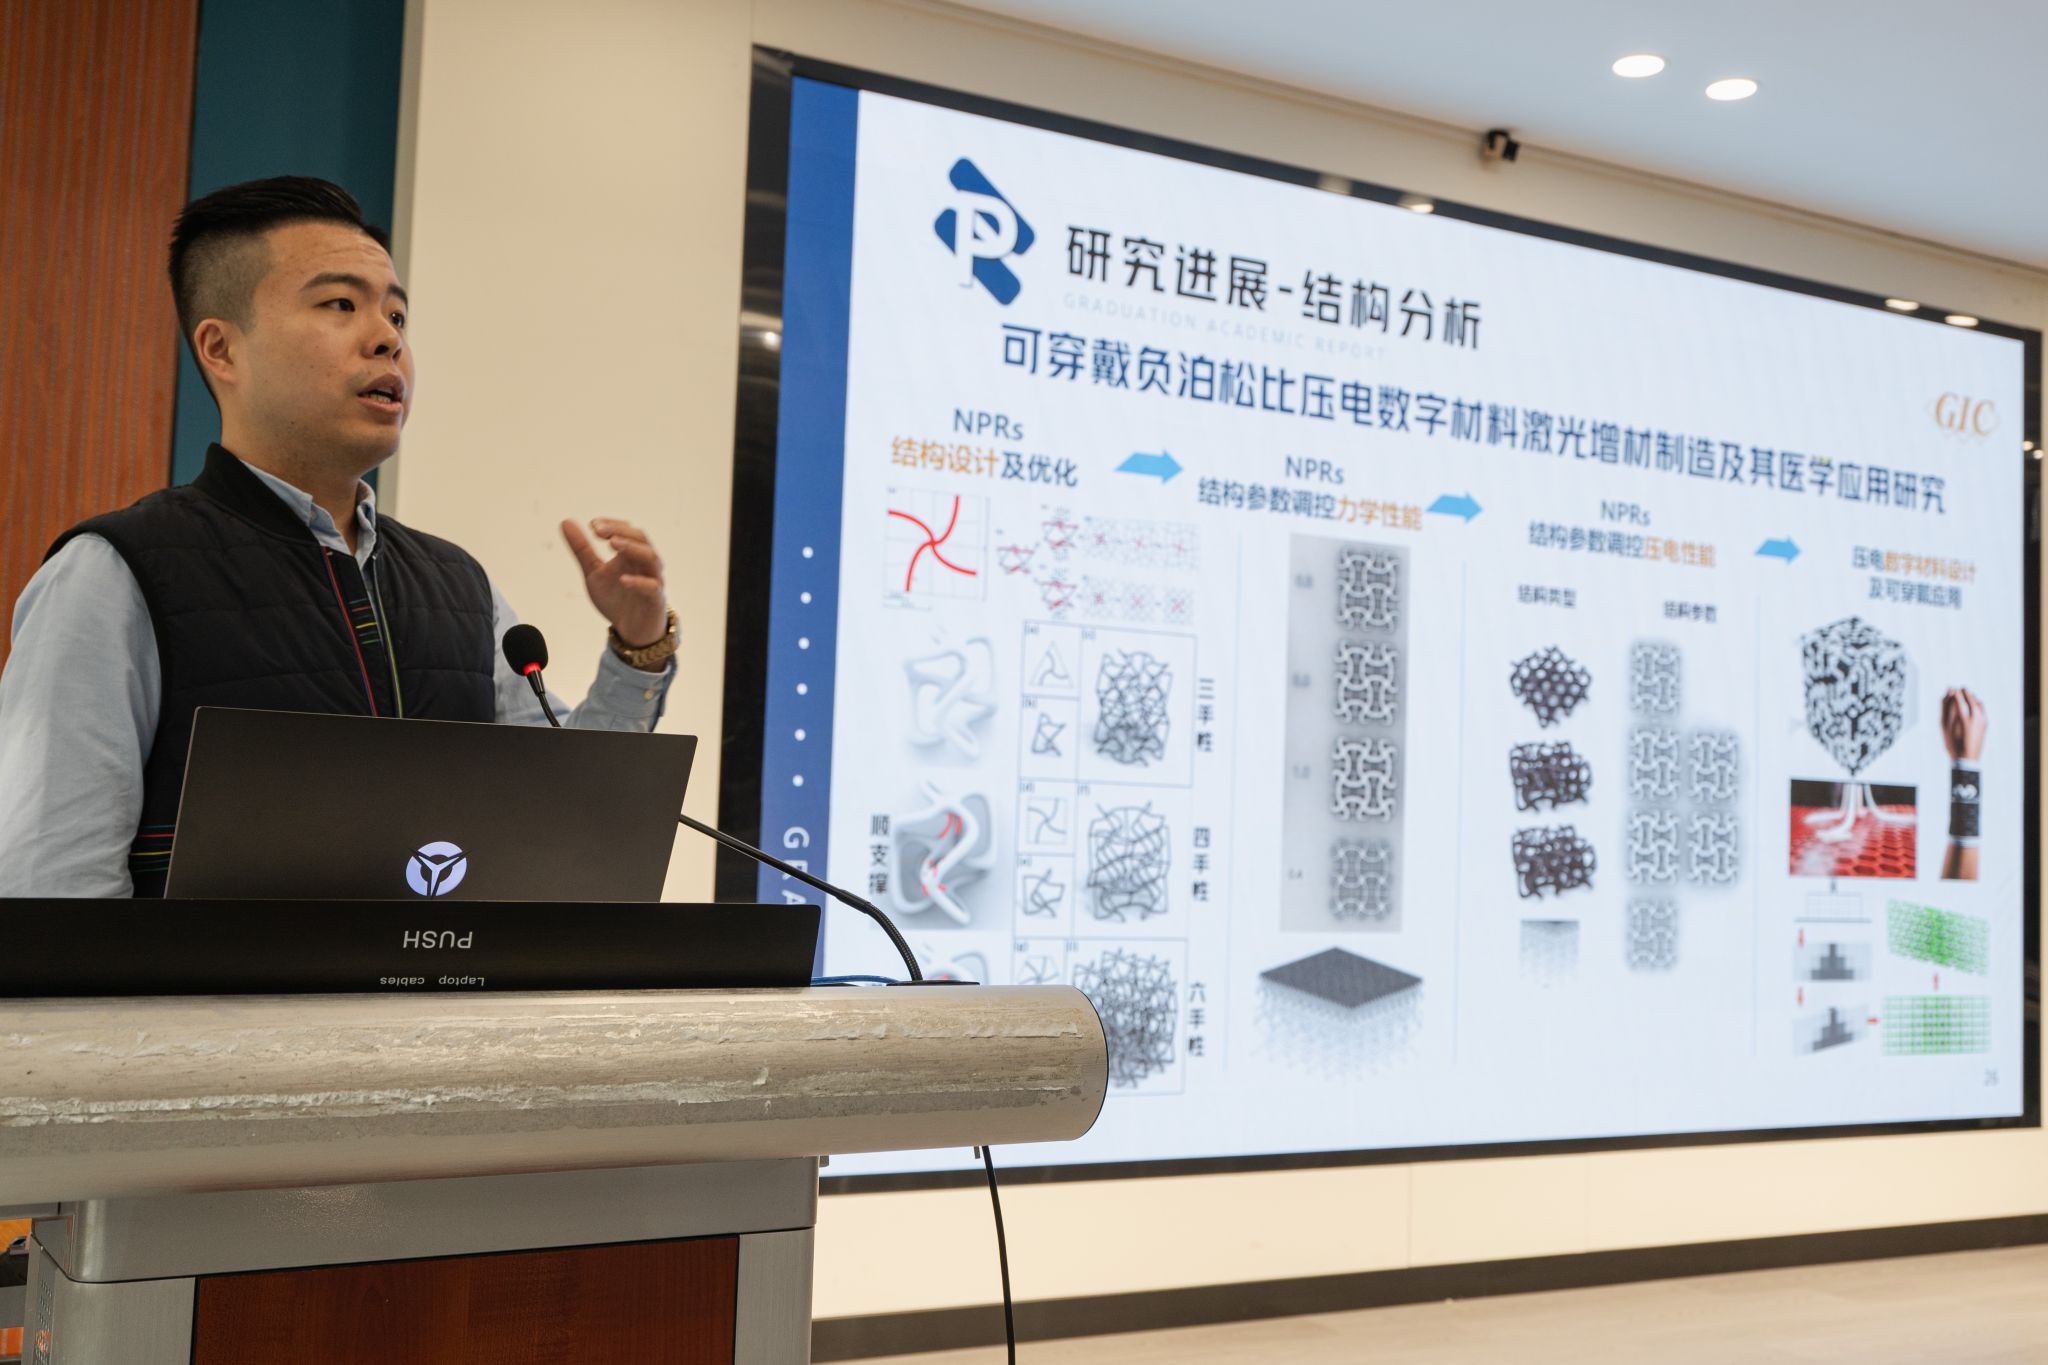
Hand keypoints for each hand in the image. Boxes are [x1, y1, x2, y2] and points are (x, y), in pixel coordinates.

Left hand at [561, 517, 667, 645]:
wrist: (632, 631)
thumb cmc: (616, 598)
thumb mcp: (594, 572)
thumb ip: (582, 549)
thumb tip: (565, 521)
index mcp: (631, 554)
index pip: (627, 530)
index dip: (612, 525)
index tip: (592, 525)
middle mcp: (644, 563)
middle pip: (641, 538)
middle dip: (620, 531)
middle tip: (598, 530)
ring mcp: (653, 580)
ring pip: (651, 558)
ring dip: (633, 548)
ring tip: (613, 543)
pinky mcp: (655, 600)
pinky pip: (652, 587)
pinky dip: (638, 582)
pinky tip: (622, 579)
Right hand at [1941, 687, 1986, 761]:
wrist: (1966, 757)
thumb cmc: (1952, 742)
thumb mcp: (1944, 725)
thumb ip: (1946, 707)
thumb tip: (1948, 693)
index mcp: (1964, 717)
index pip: (1959, 698)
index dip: (1954, 692)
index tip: (1951, 688)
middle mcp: (1976, 717)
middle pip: (1970, 698)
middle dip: (1964, 692)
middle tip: (1958, 689)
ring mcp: (1983, 720)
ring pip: (1978, 702)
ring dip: (1971, 697)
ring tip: (1964, 696)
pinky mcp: (1986, 723)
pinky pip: (1982, 708)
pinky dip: (1976, 704)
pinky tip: (1971, 705)